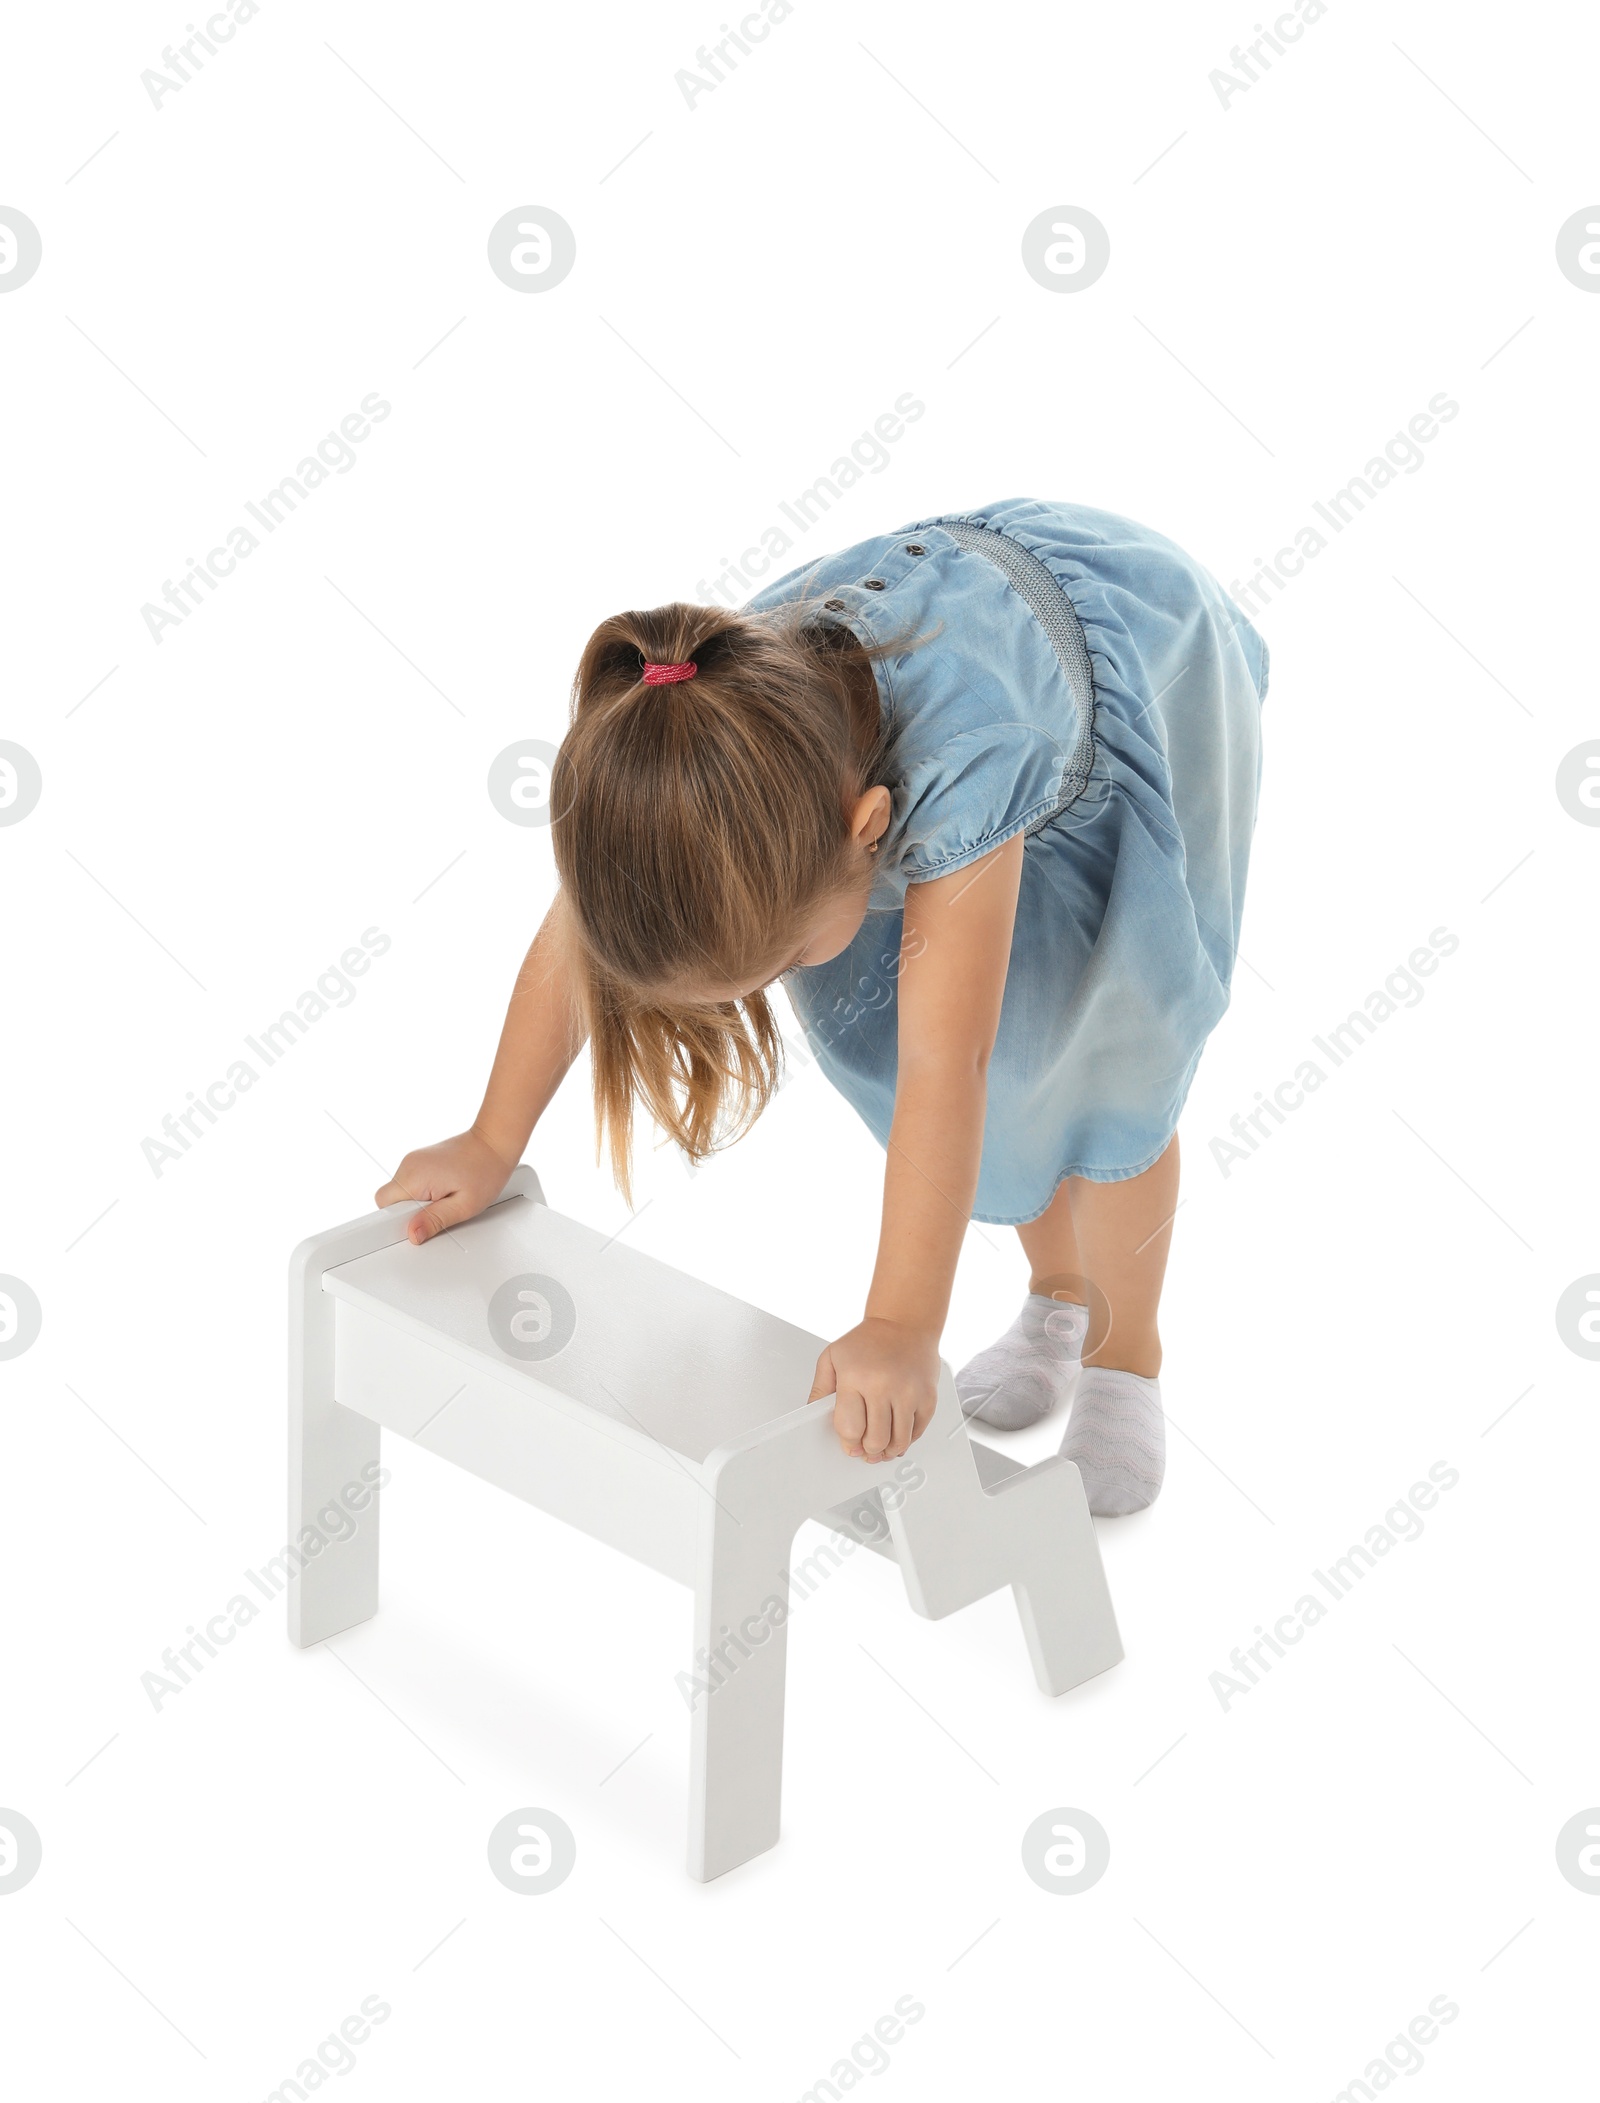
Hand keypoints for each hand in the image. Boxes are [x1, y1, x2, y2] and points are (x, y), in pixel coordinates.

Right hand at [374, 1129, 515, 1244]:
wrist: (494, 1143)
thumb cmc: (485, 1170)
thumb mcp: (463, 1206)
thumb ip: (435, 1221)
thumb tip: (413, 1234)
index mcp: (415, 1176)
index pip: (384, 1204)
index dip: (397, 1219)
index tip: (416, 1224)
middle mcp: (409, 1165)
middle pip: (391, 1200)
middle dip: (410, 1212)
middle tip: (439, 1210)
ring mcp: (413, 1160)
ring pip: (401, 1192)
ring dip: (418, 1201)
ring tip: (445, 1197)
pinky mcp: (419, 1160)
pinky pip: (411, 1183)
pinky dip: (423, 1192)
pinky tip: (444, 1189)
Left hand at [807, 1317, 939, 1460]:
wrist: (904, 1323)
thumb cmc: (868, 1340)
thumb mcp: (833, 1357)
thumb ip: (820, 1389)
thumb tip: (813, 1417)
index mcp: (855, 1377)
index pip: (849, 1428)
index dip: (848, 1443)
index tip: (850, 1444)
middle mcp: (883, 1386)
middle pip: (875, 1440)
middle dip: (868, 1450)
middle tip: (865, 1449)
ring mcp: (909, 1393)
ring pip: (898, 1442)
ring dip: (887, 1451)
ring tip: (882, 1448)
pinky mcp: (927, 1397)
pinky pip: (917, 1433)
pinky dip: (906, 1440)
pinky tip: (897, 1434)